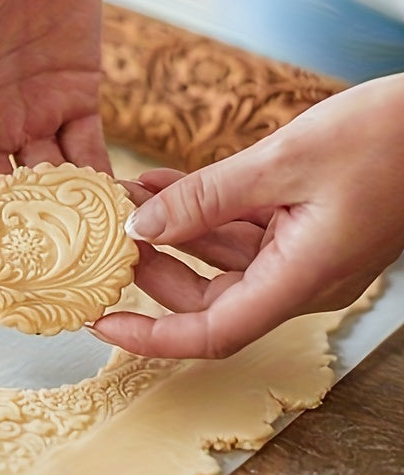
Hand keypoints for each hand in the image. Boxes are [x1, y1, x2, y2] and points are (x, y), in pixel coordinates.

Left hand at [92, 73, 403, 358]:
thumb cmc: (388, 138)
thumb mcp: (283, 162)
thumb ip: (206, 198)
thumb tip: (141, 225)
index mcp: (300, 280)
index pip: (211, 334)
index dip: (150, 336)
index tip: (100, 322)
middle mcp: (298, 278)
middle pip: (205, 295)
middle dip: (151, 265)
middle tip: (108, 228)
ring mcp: (301, 253)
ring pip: (217, 259)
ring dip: (170, 228)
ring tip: (126, 193)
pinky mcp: (301, 227)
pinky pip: (237, 229)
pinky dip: (200, 208)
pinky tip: (162, 182)